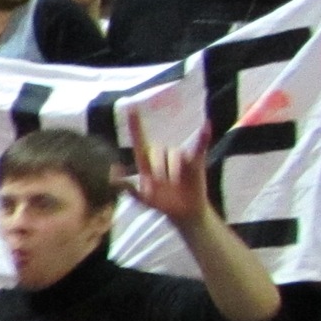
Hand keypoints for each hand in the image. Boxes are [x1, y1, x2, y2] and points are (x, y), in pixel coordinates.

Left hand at [124, 106, 213, 226]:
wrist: (184, 212)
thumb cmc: (162, 204)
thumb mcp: (143, 199)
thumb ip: (128, 188)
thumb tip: (113, 174)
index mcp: (147, 163)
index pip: (140, 141)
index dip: (136, 126)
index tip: (131, 108)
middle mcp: (163, 157)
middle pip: (158, 150)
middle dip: (159, 168)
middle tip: (162, 184)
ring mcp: (180, 157)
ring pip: (175, 154)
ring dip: (175, 170)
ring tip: (176, 184)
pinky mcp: (196, 160)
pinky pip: (200, 146)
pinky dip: (203, 137)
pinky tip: (207, 126)